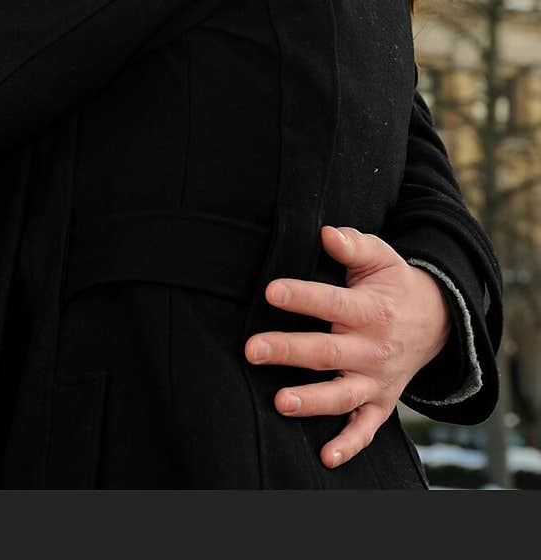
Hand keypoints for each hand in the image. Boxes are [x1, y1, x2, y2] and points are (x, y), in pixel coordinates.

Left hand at [243, 225, 450, 468]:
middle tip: (253, 350)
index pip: (333, 303)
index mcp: (372, 310)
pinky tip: (326, 457)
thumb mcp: (381, 257)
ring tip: (280, 402)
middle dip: (290, 351)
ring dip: (312, 401)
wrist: (437, 321)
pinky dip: (349, 445)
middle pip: (328, 352)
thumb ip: (353, 244)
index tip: (271, 292)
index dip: (303, 297)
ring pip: (343, 395)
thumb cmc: (394, 283)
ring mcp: (377, 380)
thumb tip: (326, 233)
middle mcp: (374, 349)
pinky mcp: (381, 403)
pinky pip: (366, 430)